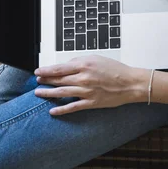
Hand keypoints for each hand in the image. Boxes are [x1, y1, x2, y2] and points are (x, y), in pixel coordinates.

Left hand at [34, 56, 148, 115]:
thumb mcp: (96, 58)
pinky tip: (52, 110)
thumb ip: (80, 61)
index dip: (46, 70)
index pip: (59, 68)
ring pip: (62, 92)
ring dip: (48, 93)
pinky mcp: (91, 103)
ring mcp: (86, 91)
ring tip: (38, 93)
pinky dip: (61, 109)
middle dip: (45, 80)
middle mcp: (83, 78)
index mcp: (83, 65)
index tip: (38, 72)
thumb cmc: (115, 70)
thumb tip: (66, 66)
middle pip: (58, 80)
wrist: (130, 83)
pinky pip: (72, 107)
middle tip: (37, 81)